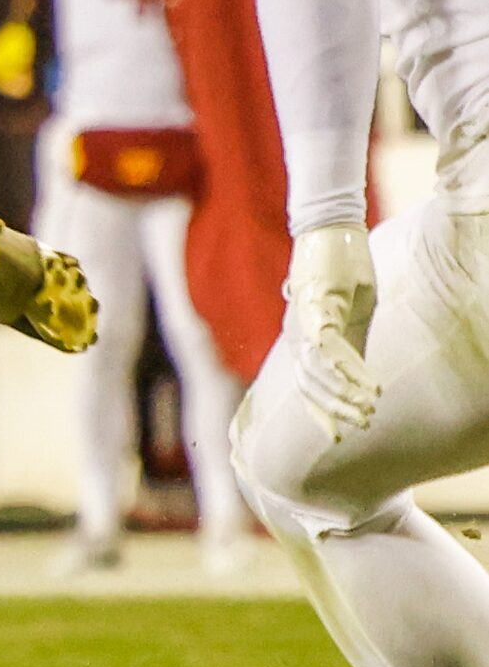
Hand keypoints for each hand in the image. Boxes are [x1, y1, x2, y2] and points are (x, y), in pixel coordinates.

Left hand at [285, 223, 378, 439]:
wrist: (330, 230)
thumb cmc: (339, 270)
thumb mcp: (349, 311)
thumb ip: (347, 338)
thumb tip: (351, 367)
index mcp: (304, 337)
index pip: (307, 383)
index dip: (319, 411)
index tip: (337, 437)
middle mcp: (298, 333)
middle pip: (309, 383)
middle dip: (333, 408)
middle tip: (360, 425)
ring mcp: (304, 319)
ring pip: (317, 369)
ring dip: (343, 391)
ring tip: (369, 407)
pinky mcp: (316, 304)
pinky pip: (329, 343)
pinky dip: (348, 365)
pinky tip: (367, 381)